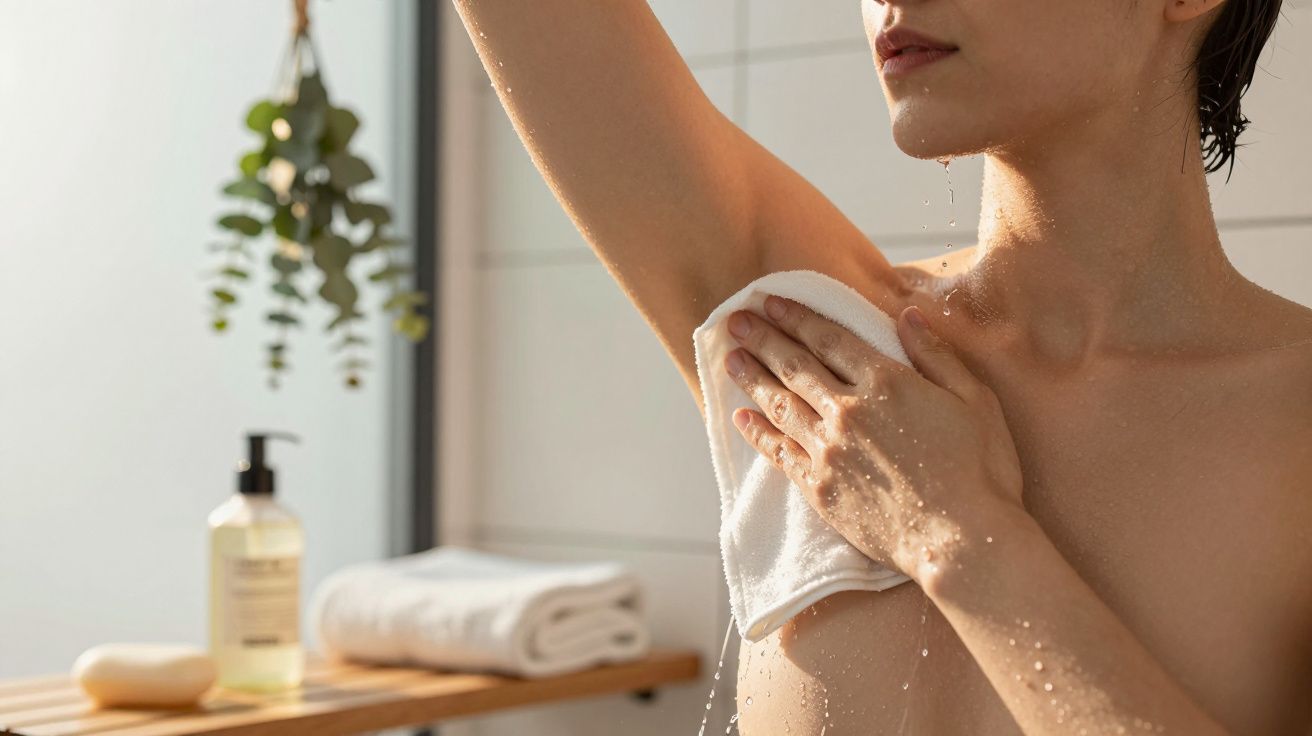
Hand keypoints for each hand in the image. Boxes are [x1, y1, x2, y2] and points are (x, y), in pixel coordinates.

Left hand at [722, 294, 1026, 582]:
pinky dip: (758, 432)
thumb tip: (906, 314)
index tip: (771, 302)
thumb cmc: (982, 471)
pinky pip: (779, 452)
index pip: (829, 339)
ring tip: (730, 358)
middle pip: (795, 366)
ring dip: (752, 378)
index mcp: (887, 383)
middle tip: (736, 320)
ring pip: (780, 405)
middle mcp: (849, 412)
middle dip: (762, 339)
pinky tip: (742, 417)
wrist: (963, 541)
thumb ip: (936, 354)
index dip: (796, 318)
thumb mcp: (975, 399)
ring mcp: (830, 451)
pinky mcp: (820, 488)